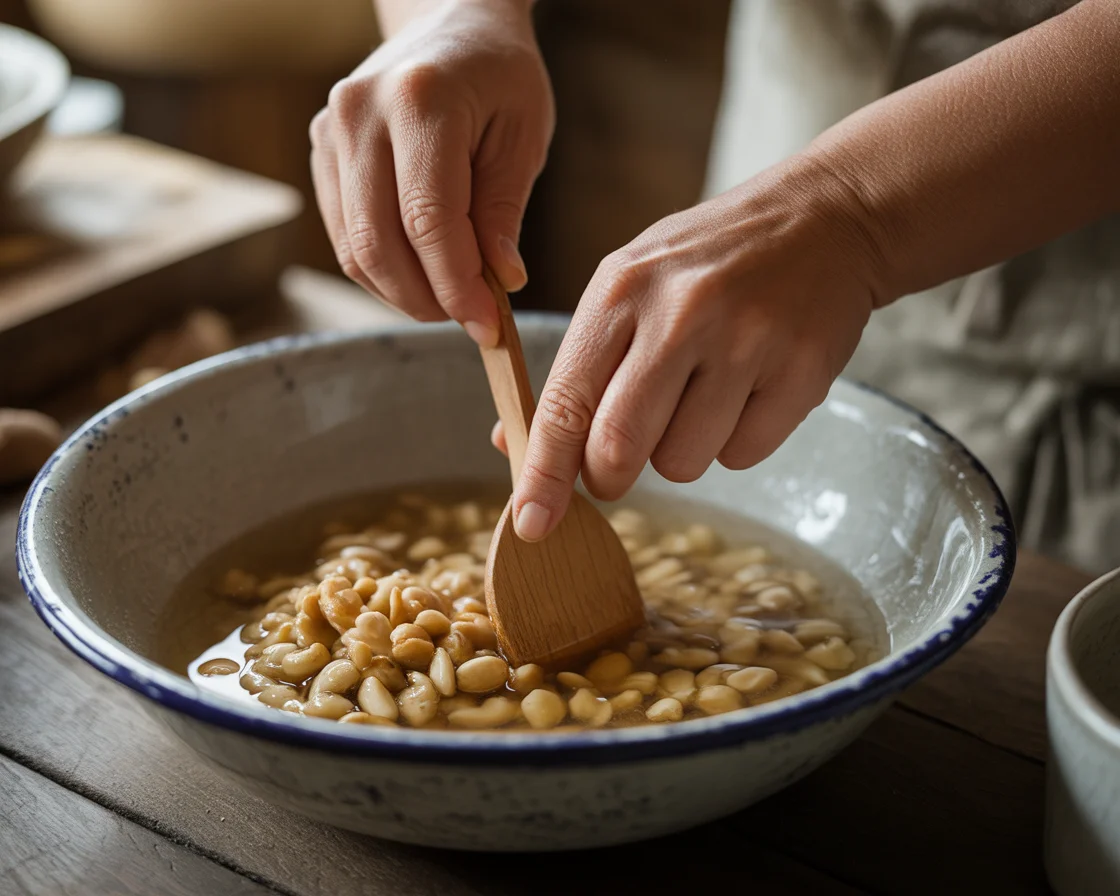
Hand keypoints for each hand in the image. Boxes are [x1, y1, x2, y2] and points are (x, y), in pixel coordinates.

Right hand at [309, 0, 552, 345]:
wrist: (448, 22)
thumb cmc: (498, 77)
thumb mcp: (522, 136)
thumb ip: (503, 212)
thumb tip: (499, 282)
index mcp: (419, 100)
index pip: (428, 221)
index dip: (457, 286)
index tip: (490, 324)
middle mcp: (360, 113)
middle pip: (379, 243)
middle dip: (427, 299)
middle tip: (472, 320)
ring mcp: (331, 131)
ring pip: (354, 249)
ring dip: (403, 294)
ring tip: (451, 300)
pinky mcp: (321, 151)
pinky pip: (344, 236)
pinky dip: (383, 271)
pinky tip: (422, 275)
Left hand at [499, 158, 884, 540]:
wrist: (823, 217)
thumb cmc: (709, 262)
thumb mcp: (629, 285)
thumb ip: (576, 366)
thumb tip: (515, 445)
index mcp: (622, 289)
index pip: (566, 401)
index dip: (544, 473)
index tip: (531, 523)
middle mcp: (682, 313)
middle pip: (620, 447)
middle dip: (609, 477)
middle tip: (618, 466)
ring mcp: (747, 342)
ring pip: (683, 462)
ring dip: (681, 453)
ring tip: (703, 395)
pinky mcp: (802, 371)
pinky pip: (743, 455)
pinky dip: (735, 441)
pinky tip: (749, 388)